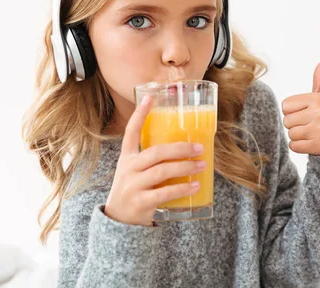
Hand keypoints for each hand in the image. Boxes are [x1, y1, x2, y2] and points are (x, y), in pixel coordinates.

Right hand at [104, 95, 204, 225]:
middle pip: (156, 152)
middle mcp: (128, 169)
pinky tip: (195, 185)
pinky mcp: (141, 202)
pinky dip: (182, 189)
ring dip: (185, 167)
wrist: (118, 221)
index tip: (149, 98)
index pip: (131, 132)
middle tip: (199, 148)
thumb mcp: (134, 171)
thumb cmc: (133, 190)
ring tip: (201, 165)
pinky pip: (164, 193)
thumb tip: (185, 148)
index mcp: (127, 158)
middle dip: (180, 149)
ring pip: (162, 171)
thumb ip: (152, 160)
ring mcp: (133, 186)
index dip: (139, 114)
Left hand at [281, 55, 319, 155]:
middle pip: (286, 121)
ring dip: (298, 135)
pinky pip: (294, 147)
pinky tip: (312, 141)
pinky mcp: (319, 146)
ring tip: (311, 132)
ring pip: (290, 134)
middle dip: (295, 123)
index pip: (285, 106)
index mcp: (317, 99)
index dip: (293, 110)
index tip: (306, 111)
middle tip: (310, 122)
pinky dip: (300, 146)